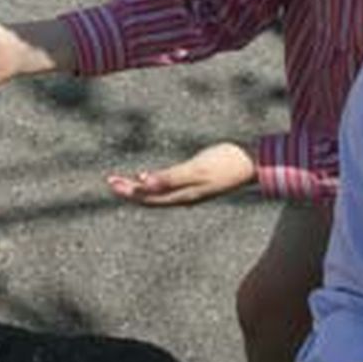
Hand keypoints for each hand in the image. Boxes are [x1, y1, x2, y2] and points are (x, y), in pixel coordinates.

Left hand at [106, 141, 256, 206]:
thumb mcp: (196, 170)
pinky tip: (149, 178)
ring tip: (124, 183)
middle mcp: (184, 196)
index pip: (148, 197)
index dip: (129, 192)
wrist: (252, 164)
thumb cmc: (225, 163)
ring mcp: (190, 191)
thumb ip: (170, 178)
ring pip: (158, 194)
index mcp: (181, 195)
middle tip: (110, 181)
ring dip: (140, 189)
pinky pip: (169, 188)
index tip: (111, 182)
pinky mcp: (196, 182)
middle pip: (150, 197)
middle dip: (130, 191)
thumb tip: (144, 184)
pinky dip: (155, 184)